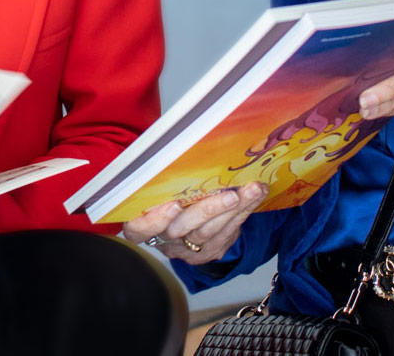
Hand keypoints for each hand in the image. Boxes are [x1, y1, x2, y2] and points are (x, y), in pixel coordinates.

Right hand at [118, 182, 267, 265]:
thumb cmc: (169, 191)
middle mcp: (163, 239)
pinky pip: (226, 234)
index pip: (139, 229)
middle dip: (208, 211)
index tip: (172, 205)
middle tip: (230, 196)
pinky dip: (243, 213)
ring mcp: (186, 249)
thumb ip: (161, 173)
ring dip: (234, 210)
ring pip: (209, 232)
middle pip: (182, 230)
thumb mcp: (158, 182)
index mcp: (141, 223)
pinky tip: (255, 195)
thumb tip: (176, 142)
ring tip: (252, 190)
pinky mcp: (208, 251)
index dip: (153, 220)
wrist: (187, 215)